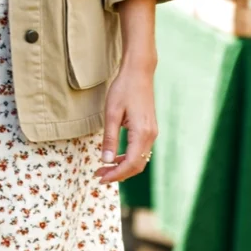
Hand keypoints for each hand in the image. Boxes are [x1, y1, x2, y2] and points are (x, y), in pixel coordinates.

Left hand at [95, 62, 156, 183]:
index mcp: (142, 133)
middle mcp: (151, 135)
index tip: (100, 178)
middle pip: (136, 165)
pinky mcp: (149, 129)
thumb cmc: (123, 89)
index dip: (115, 174)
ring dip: (122, 167)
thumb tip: (106, 160)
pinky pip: (140, 151)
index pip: (130, 163)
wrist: (139, 73)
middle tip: (99, 175)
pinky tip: (114, 157)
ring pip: (139, 159)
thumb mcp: (111, 113)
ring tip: (103, 168)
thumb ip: (110, 138)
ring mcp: (152, 133)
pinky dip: (127, 158)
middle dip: (118, 174)